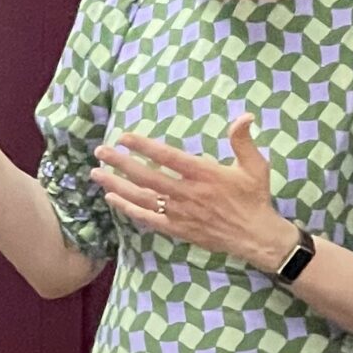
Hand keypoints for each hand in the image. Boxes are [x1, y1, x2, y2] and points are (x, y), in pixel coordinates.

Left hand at [92, 114, 296, 269]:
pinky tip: (111, 199)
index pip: (168, 158)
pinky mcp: (177, 229)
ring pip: (142, 197)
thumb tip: (244, 115)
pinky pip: (147, 219)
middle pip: (147, 176)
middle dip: (120, 163)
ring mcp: (180, 213)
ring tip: (96, 173)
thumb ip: (243, 141)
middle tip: (100, 151)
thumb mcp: (255, 166)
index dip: (144, 147)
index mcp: (205, 175)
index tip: (124, 138)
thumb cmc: (254, 197)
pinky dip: (128, 209)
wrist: (257, 237)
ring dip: (117, 184)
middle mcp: (188, 193)